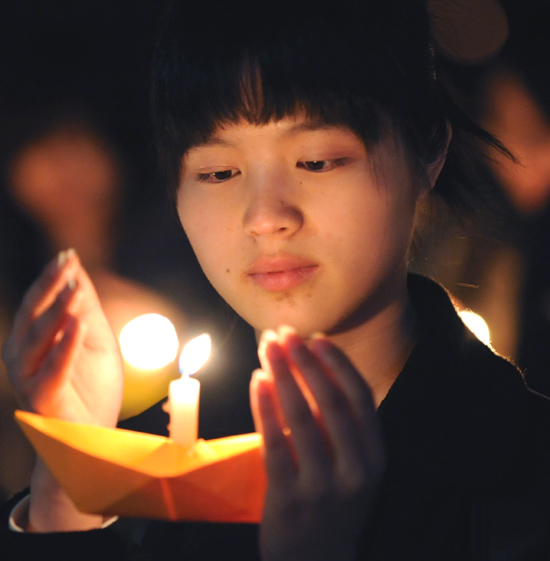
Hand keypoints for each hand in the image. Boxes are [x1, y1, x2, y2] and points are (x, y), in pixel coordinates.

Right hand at [2, 249, 123, 530]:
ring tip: (74, 289)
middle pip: (34, 315)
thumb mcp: (95, 341)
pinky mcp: (42, 399)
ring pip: (39, 339)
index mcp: (33, 340)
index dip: (53, 279)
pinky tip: (78, 324)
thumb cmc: (93, 387)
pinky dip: (65, 346)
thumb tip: (79, 273)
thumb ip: (86, 310)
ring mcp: (29, 378)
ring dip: (57, 312)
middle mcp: (23, 356)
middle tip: (67, 261)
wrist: (93, 435)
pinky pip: (54, 369)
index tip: (68, 255)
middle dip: (51, 287)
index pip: (40, 303)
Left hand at [250, 327, 384, 560]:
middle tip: (284, 333)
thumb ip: (338, 425)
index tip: (315, 337)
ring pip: (301, 417)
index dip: (337, 363)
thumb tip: (309, 367)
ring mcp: (323, 486)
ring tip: (267, 348)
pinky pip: (275, 443)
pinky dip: (264, 407)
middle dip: (304, 361)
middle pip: (330, 401)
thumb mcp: (351, 468)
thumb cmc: (333, 504)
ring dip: (282, 375)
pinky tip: (257, 381)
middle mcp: (356, 470)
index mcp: (375, 457)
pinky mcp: (290, 498)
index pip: (360, 398)